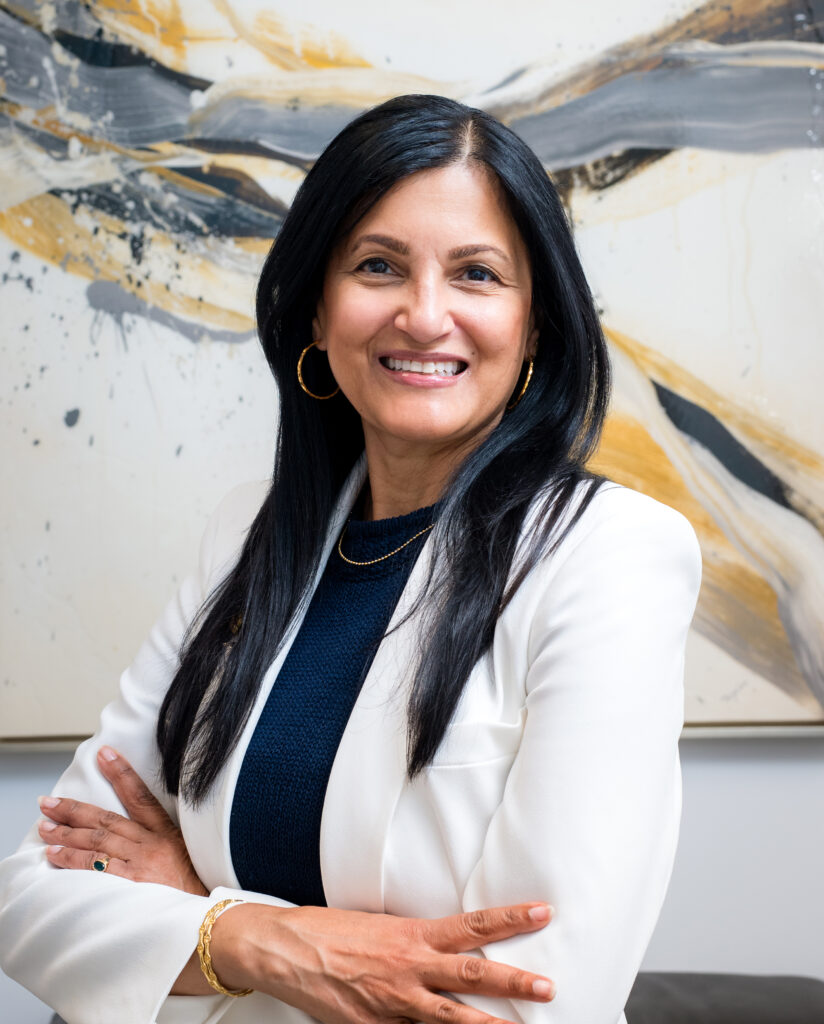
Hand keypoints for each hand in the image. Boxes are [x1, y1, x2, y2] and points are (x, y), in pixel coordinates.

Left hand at [37, 746, 207, 896]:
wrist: (209, 918)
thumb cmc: (195, 890)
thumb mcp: (187, 856)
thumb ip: (164, 844)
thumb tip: (136, 835)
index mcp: (166, 833)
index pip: (141, 796)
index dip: (122, 773)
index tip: (104, 754)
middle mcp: (151, 844)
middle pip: (107, 819)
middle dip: (74, 808)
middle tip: (48, 802)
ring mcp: (141, 864)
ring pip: (97, 840)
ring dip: (67, 832)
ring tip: (45, 826)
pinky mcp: (132, 884)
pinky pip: (96, 867)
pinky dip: (73, 858)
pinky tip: (56, 853)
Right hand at [205, 899, 555, 1023]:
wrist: (287, 949)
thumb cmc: (332, 931)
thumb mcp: (383, 926)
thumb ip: (419, 942)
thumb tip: (450, 949)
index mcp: (413, 935)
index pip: (473, 924)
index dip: (510, 917)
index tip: (542, 911)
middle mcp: (410, 969)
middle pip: (472, 975)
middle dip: (513, 982)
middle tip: (547, 986)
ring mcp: (394, 1005)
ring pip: (451, 1020)